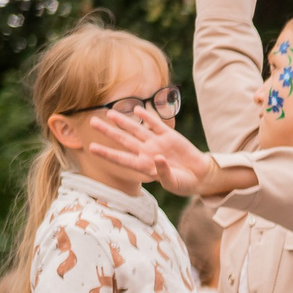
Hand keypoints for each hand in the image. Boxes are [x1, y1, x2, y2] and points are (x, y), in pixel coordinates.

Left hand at [89, 106, 214, 194]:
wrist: (201, 176)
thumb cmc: (184, 183)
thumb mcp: (174, 183)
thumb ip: (164, 172)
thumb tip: (158, 157)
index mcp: (144, 166)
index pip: (121, 158)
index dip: (106, 153)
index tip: (91, 148)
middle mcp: (147, 152)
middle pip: (123, 140)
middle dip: (108, 131)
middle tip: (92, 122)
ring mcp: (157, 143)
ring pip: (136, 130)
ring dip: (123, 121)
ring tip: (110, 113)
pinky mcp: (170, 136)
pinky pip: (156, 124)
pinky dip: (147, 117)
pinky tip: (137, 109)